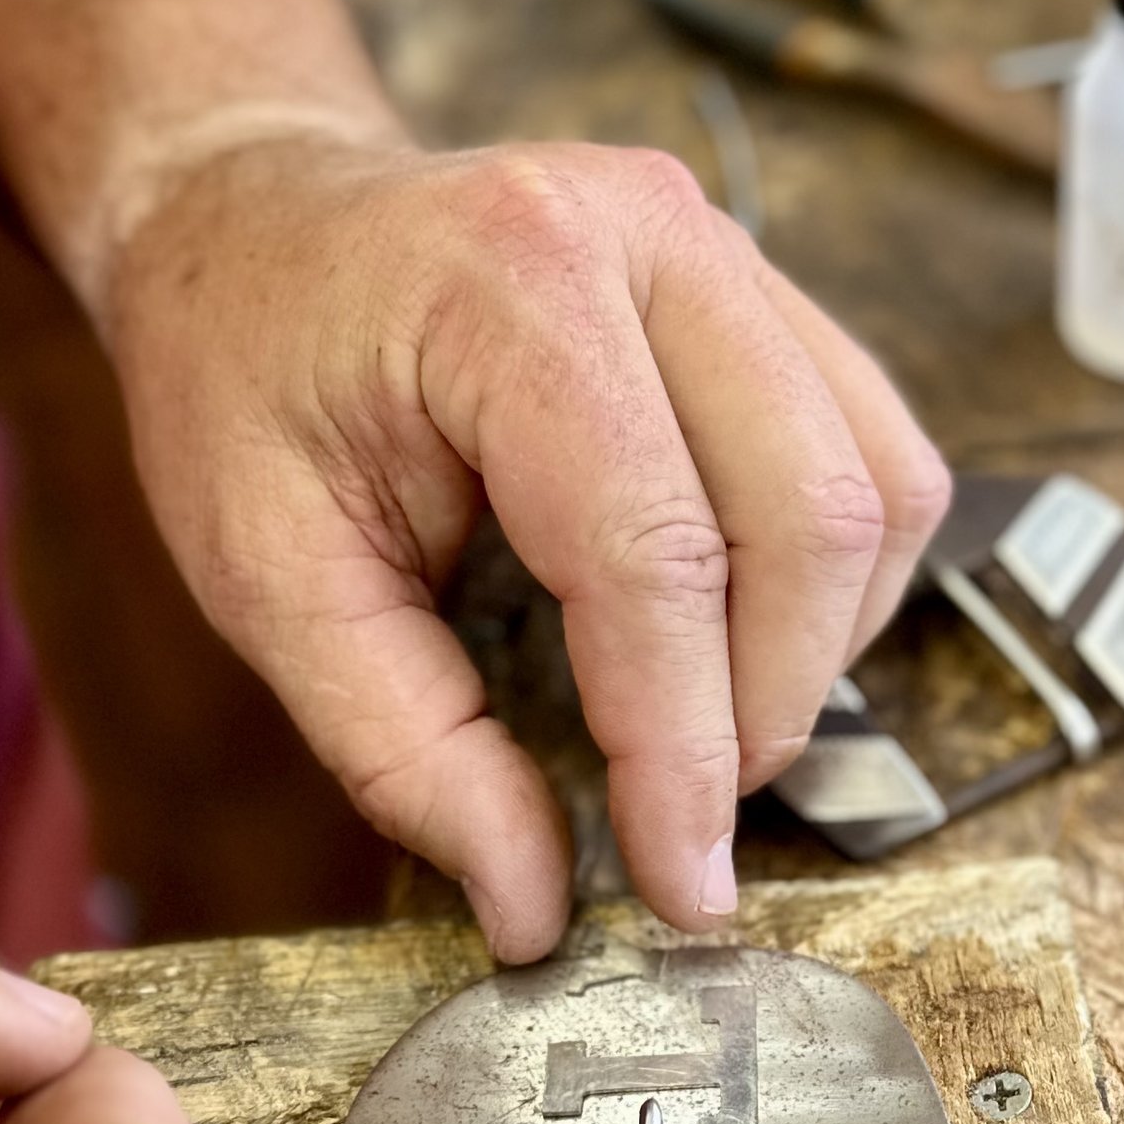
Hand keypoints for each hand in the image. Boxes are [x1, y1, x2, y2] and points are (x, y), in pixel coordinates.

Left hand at [106, 134, 950, 957]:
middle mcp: (648, 233)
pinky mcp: (766, 285)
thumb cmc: (243, 376)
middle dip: (768, 707)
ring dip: (822, 646)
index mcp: (507, 286)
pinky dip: (839, 577)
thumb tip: (533, 905)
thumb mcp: (266, 576)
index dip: (683, 746)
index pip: (654, 553)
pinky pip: (878, 450)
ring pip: (880, 483)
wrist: (255, 217)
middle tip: (690, 821)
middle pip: (811, 513)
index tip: (680, 883)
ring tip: (712, 728)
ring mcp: (724, 244)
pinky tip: (745, 635)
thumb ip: (405, 747)